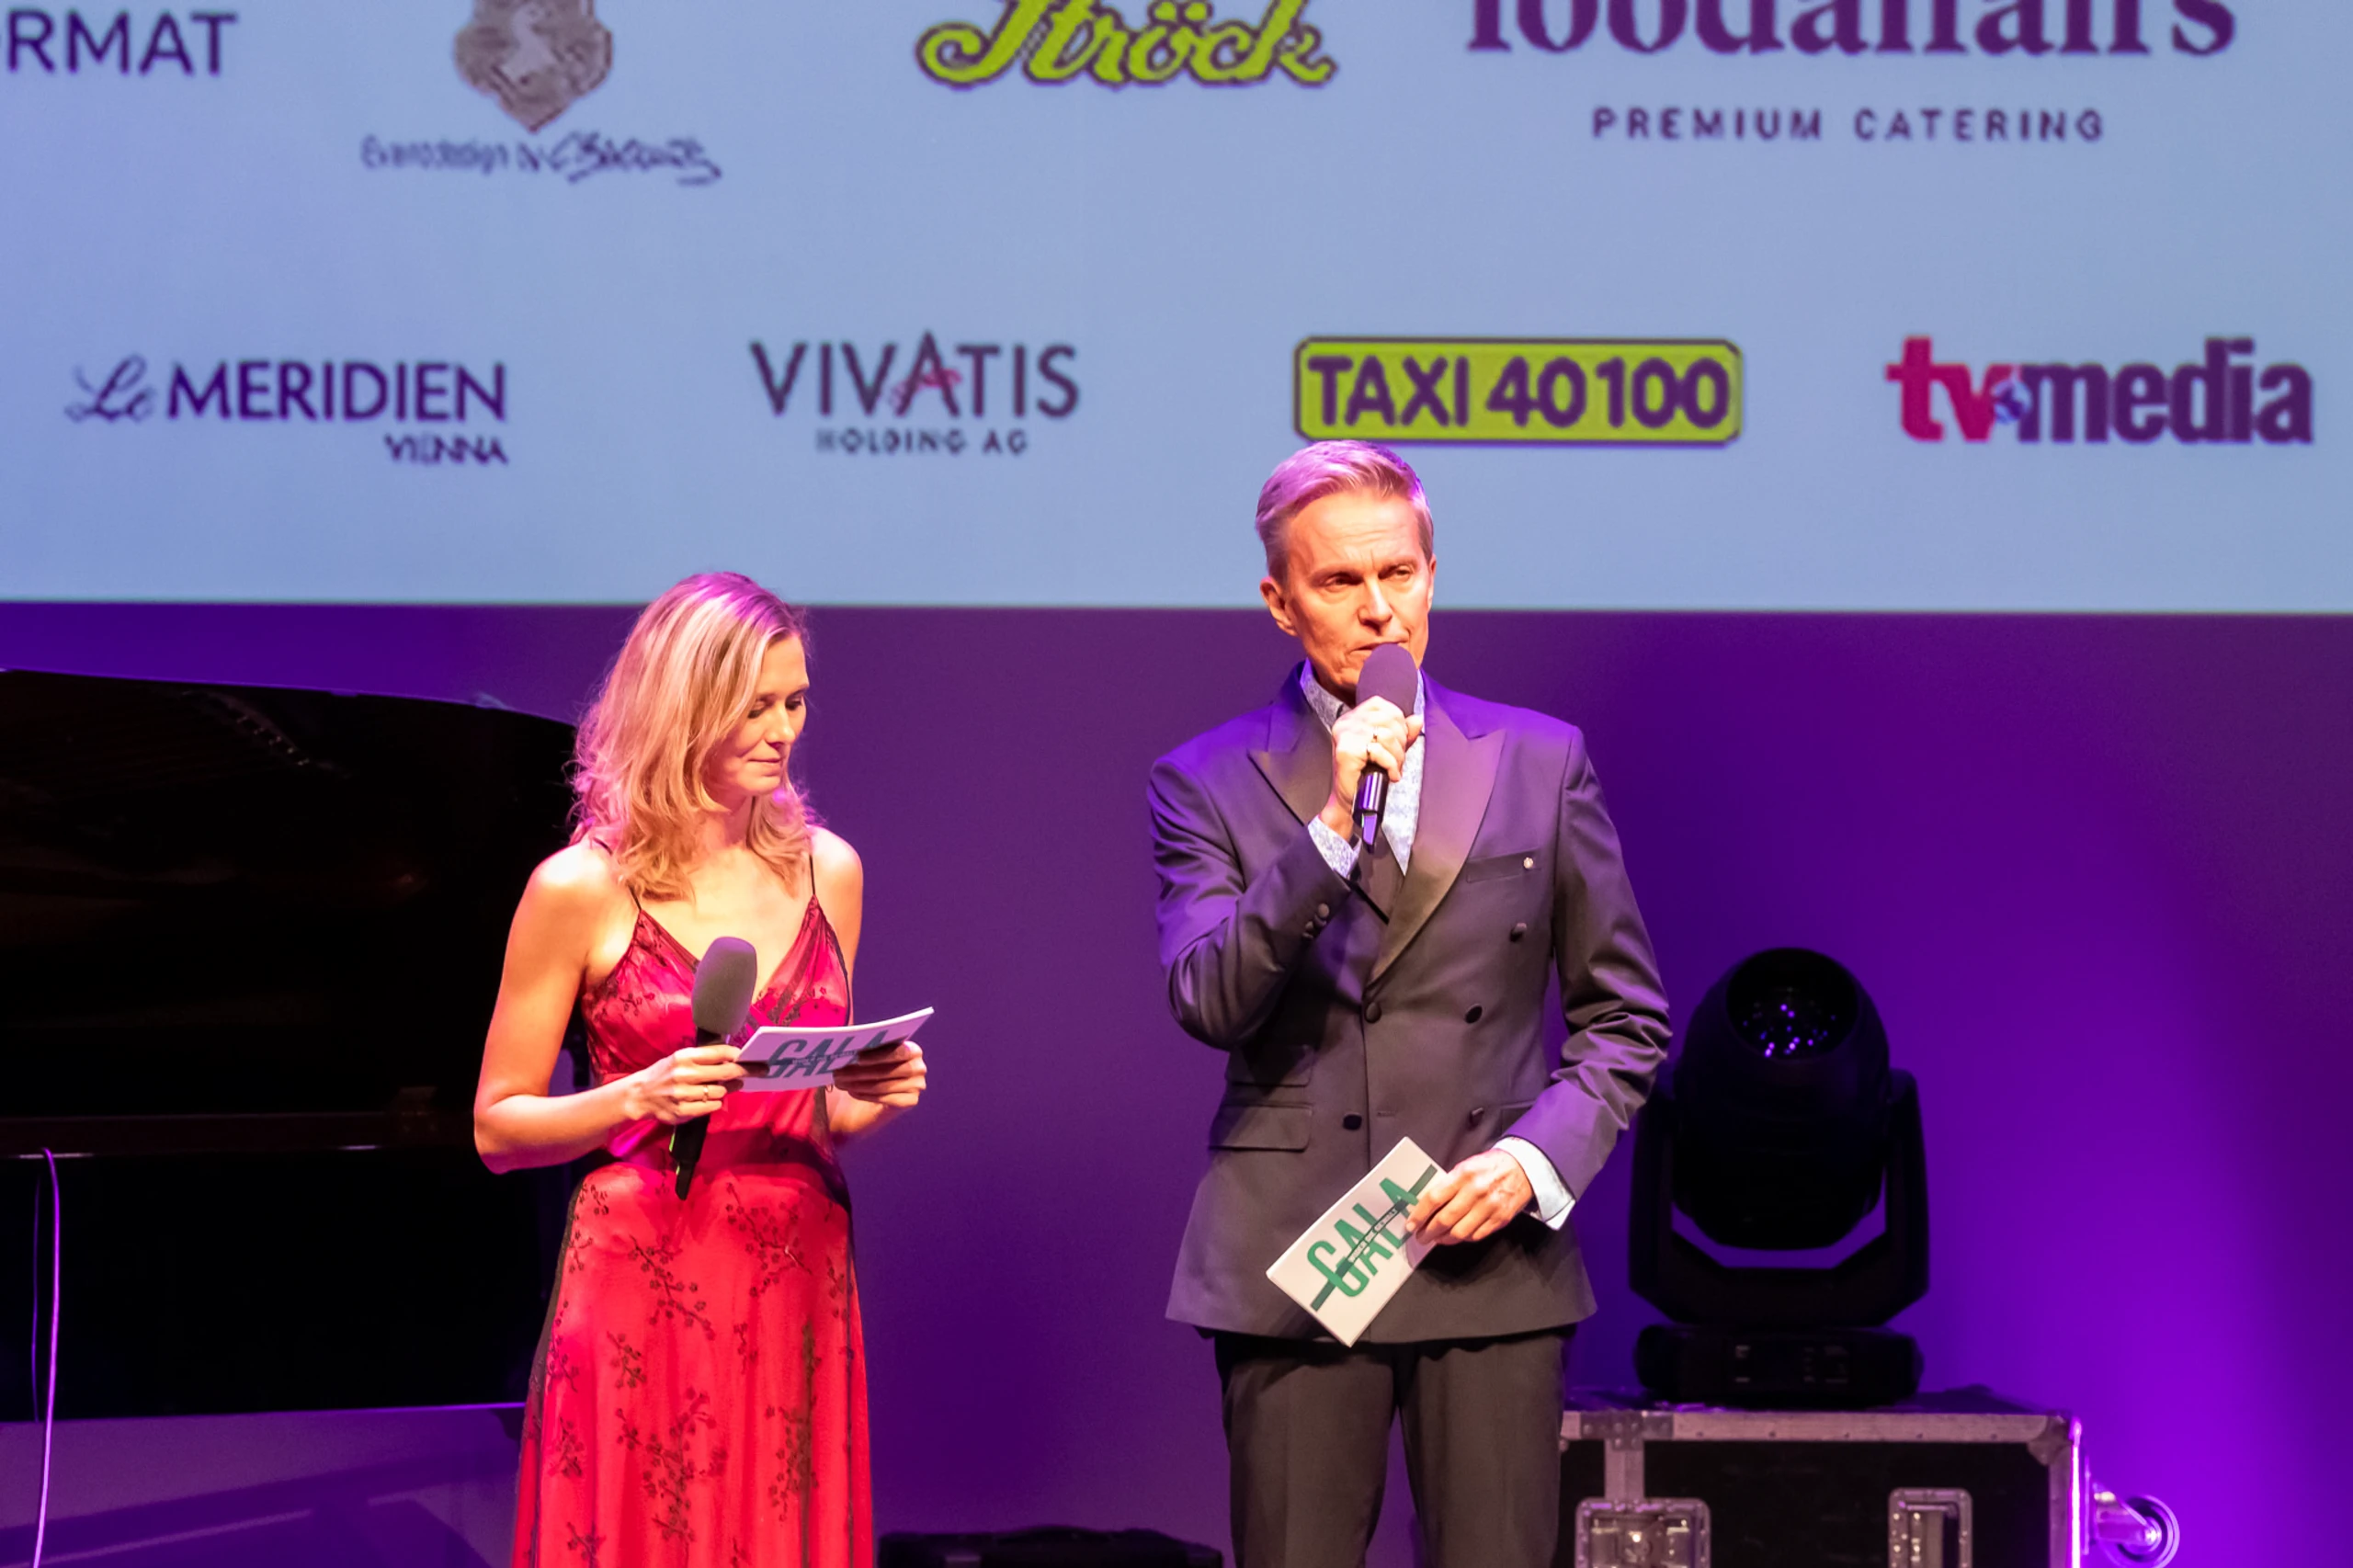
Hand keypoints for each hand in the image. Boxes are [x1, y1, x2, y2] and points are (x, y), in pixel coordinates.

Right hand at [623, 1044, 745, 1124]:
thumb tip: (733, 1058)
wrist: (639, 1095)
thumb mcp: (679, 1059)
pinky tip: (713, 1099)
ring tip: (726, 1087)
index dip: (737, 1054)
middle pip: (725, 1072)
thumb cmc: (664, 1074)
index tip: (749, 1056)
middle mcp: (684, 1074)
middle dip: (745, 1071)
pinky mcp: (682, 1111)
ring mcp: (683, 1094)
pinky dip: (716, 1103)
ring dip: (727, 1089)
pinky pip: (711, 1107)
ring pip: (719, 1092)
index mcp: (684, 1057)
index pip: (718, 1053)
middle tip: (759, 1070)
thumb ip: (703, 1058)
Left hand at [831, 1042, 926, 1107]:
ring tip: (840, 1082)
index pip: (898, 1051)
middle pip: (889, 1071)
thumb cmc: (870, 1069)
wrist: (871, 1100)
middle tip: (839, 1072)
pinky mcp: (910, 1102)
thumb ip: (864, 1042)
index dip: (877, 1055)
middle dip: (861, 1072)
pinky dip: (866, 1095)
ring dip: (858, 1084)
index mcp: (913, 1049)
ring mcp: (917, 1086)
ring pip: (884, 1086)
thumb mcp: (868, 1053)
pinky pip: (886, 1099)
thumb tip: (849, 1031)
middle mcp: (919, 1067)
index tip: (857, 1057)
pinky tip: (851, 1092)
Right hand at [1317, 698, 1424, 839]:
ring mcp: (1345, 735)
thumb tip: (1417, 720)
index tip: (1399, 743)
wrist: (1350, 801)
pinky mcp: (1346, 751)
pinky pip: (1379, 751)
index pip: (1383, 706)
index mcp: (1353, 717)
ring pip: (1386, 735)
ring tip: (1393, 768)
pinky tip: (1390, 774)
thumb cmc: (1365, 776)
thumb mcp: (1387, 749)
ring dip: (1397, 756)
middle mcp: (1346, 722)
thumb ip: (1402, 733)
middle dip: (1400, 743)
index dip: (1398, 724)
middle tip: (1397, 760)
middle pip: (1388, 720)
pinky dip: (1390, 764)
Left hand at [1408, 1148, 1532, 1245]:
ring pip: (1460, 1232)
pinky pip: (1476, 1235)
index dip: (1419, 1214)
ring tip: (1436, 1239)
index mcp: (1463, 1175)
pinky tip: (1456, 1236)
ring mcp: (1489, 1207)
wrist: (1523, 1168)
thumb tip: (1428, 1204)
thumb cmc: (1490, 1166)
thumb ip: (1449, 1184)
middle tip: (1421, 1237)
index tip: (1411, 1225)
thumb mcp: (1466, 1166)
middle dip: (1428, 1232)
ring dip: (1444, 1239)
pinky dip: (1463, 1239)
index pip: (1434, 1198)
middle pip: (1445, 1219)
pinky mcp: (1500, 1219)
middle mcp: (1476, 1192)